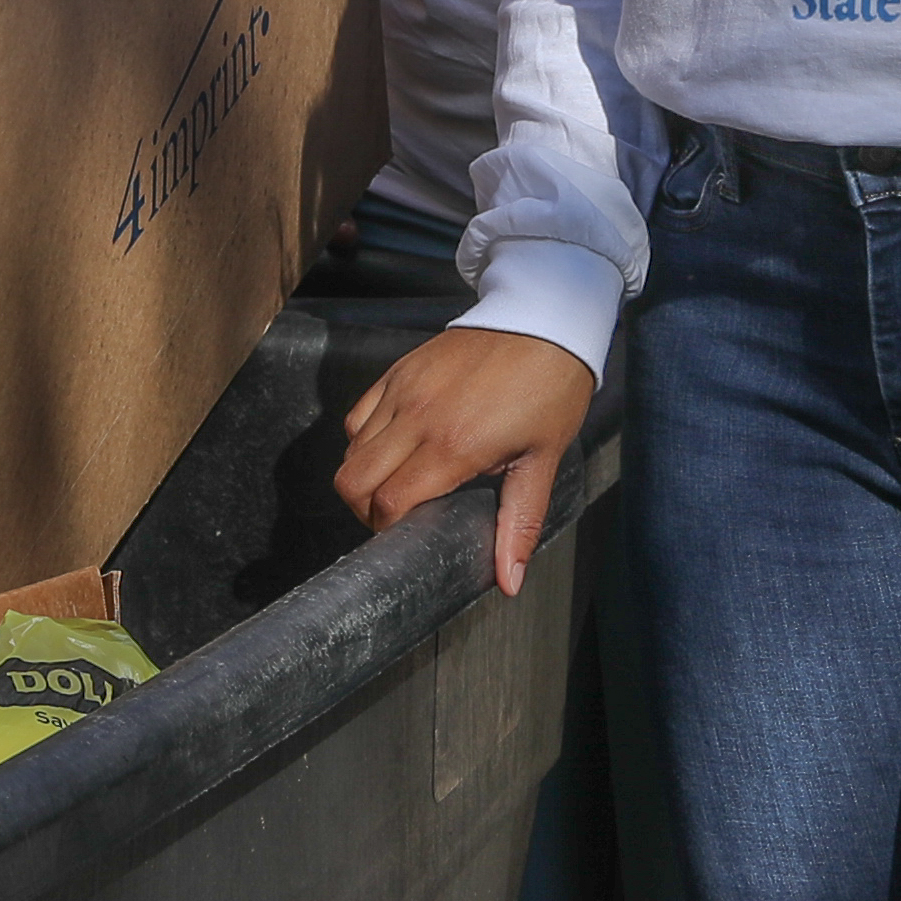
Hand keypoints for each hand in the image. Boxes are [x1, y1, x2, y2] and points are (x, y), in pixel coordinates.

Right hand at [334, 328, 596, 595]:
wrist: (543, 320)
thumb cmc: (550, 390)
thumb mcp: (543, 462)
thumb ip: (517, 523)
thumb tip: (508, 581)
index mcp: (453, 447)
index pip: (389, 503)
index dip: (387, 530)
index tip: (407, 537)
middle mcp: (417, 419)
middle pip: (353, 480)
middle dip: (365, 511)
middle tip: (395, 518)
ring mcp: (401, 391)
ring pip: (350, 449)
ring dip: (365, 476)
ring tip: (397, 484)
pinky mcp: (396, 371)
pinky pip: (357, 415)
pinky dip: (363, 440)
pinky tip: (392, 448)